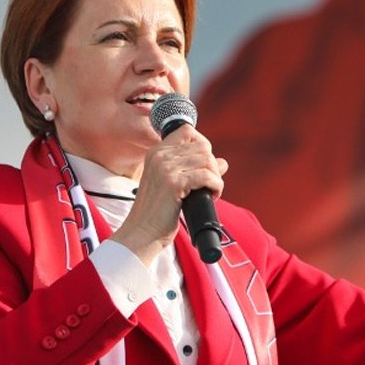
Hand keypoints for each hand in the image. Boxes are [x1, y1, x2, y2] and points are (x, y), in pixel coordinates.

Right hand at [111, 125, 227, 264]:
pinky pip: (207, 176)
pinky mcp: (174, 183)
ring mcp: (165, 168)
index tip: (205, 165)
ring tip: (210, 191)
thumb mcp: (174, 184)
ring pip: (208, 160)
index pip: (187, 131)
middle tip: (210, 184)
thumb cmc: (158, 213)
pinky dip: (216, 186)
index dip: (203, 145)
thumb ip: (194, 169)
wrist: (141, 233)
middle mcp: (159, 156)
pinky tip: (212, 196)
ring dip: (216, 177)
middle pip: (202, 147)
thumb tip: (223, 162)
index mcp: (156, 153)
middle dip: (212, 165)